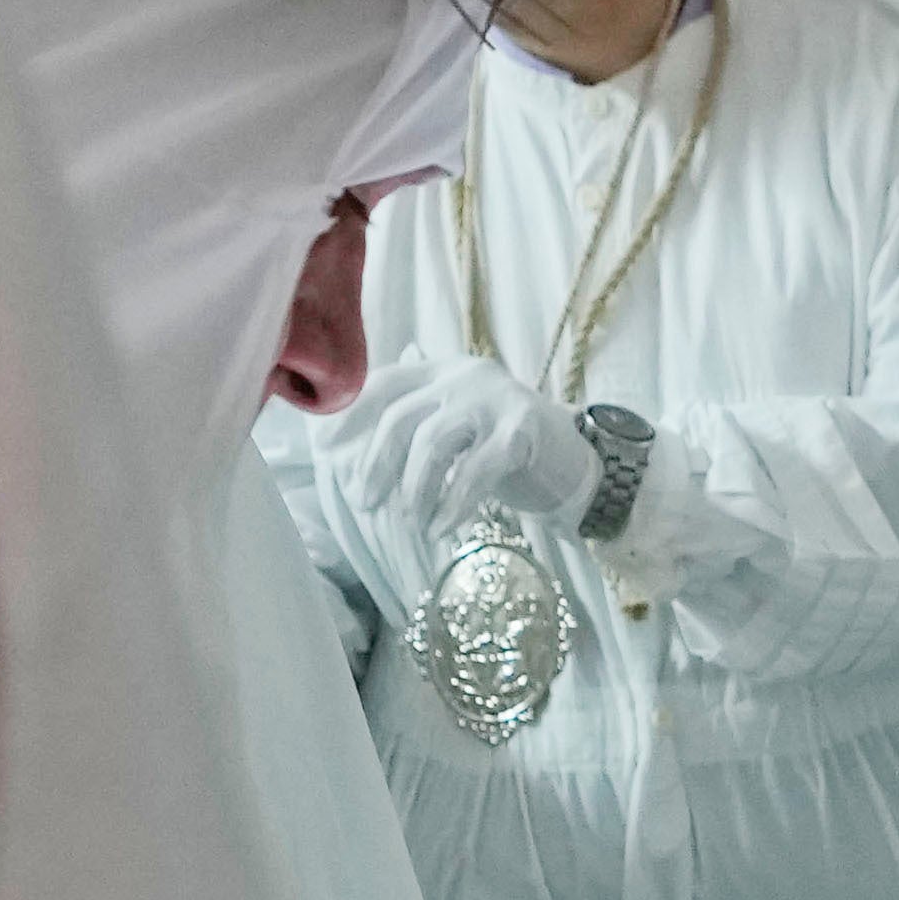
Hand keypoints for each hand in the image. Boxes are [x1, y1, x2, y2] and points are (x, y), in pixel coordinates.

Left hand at [336, 360, 595, 545]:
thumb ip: (410, 430)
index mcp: (441, 371)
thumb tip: (342, 456)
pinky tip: (442, 528)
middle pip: (401, 416)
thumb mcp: (452, 431)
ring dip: (414, 490)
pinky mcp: (522, 431)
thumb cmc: (501, 453)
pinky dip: (452, 504)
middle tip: (365, 503)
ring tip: (412, 523)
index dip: (348, 415)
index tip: (323, 450)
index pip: (382, 382)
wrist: (574, 464)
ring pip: (434, 443)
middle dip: (376, 464)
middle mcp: (464, 376)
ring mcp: (495, 399)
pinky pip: (475, 470)